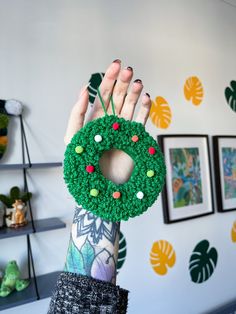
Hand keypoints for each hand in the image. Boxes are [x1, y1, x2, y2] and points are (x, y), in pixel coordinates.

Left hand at [64, 60, 150, 184]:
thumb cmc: (84, 163)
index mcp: (96, 118)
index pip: (103, 94)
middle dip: (122, 82)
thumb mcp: (72, 137)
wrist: (102, 186)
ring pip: (131, 105)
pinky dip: (145, 108)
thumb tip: (84, 89)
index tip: (115, 65)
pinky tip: (146, 98)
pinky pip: (142, 119)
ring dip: (134, 92)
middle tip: (127, 69)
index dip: (108, 79)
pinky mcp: (136, 136)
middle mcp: (111, 120)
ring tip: (137, 82)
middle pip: (118, 96)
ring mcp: (125, 128)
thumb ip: (76, 113)